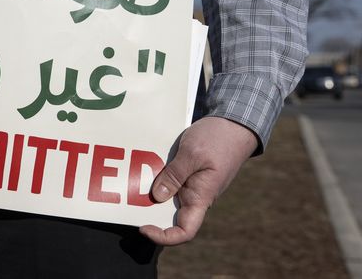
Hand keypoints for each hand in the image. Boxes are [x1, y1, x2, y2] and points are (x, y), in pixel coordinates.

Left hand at [139, 116, 257, 245]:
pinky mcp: (188, 173)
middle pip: (171, 216)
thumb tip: (157, 197)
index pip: (185, 231)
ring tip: (129, 183)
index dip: (164, 236)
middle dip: (149, 212)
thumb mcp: (192, 154)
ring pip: (167, 197)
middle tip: (126, 201)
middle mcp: (195, 196)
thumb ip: (175, 175)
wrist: (234, 124)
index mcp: (201, 197)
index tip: (143, 227)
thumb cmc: (218, 139)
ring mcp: (192, 185)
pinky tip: (141, 168)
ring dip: (149, 193)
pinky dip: (155, 178)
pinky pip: (170, 182)